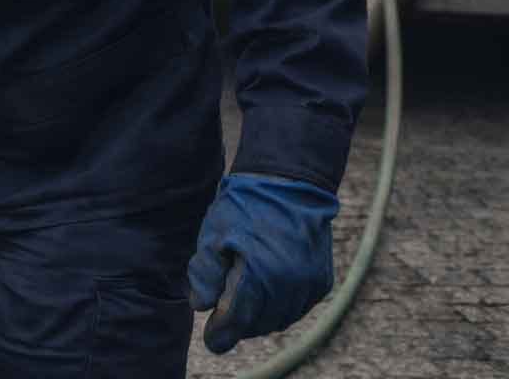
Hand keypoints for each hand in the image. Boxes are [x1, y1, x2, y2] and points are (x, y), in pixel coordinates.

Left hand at [188, 173, 338, 352]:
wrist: (287, 182)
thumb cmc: (244, 205)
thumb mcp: (213, 234)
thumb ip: (204, 274)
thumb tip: (201, 306)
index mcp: (260, 273)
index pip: (238, 318)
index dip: (221, 333)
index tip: (211, 341)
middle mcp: (290, 284)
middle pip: (259, 323)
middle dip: (238, 327)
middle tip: (221, 325)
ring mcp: (309, 284)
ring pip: (280, 319)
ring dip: (258, 321)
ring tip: (240, 313)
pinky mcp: (322, 280)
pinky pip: (297, 307)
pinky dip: (279, 311)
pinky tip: (263, 303)